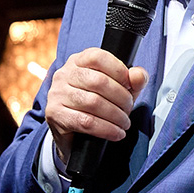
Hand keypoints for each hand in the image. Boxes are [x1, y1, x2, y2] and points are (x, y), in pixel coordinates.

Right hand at [46, 49, 148, 165]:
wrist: (75, 134)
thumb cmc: (100, 105)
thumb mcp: (120, 89)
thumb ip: (133, 80)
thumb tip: (138, 76)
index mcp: (78, 61)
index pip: (98, 57)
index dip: (119, 71)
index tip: (130, 86)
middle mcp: (64, 74)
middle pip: (99, 82)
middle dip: (121, 98)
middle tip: (129, 110)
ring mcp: (56, 93)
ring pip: (93, 102)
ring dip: (116, 115)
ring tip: (125, 123)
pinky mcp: (55, 113)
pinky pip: (86, 121)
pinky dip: (107, 129)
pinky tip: (117, 133)